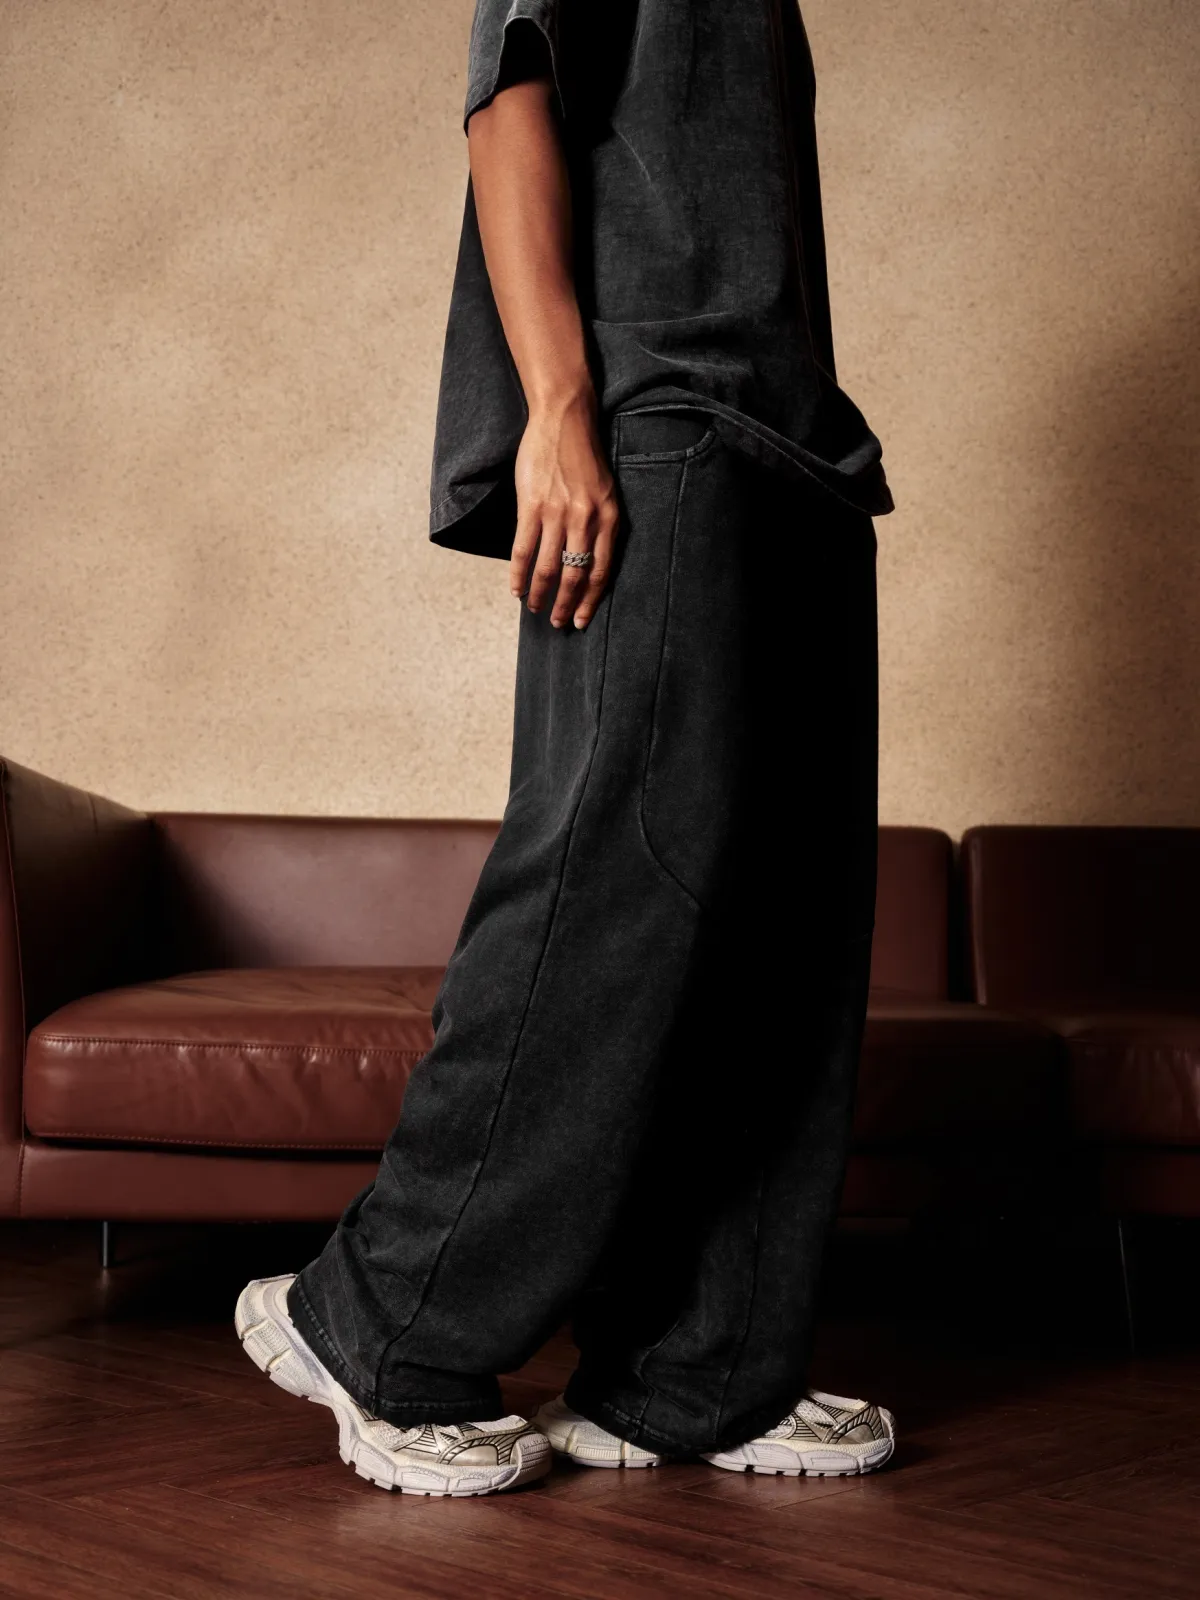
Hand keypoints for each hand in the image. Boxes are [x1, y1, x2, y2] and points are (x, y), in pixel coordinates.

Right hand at [510, 388, 619, 629]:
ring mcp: (558, 513)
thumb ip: (599, 523)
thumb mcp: (605, 491)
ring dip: (539, 594)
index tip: (583, 620)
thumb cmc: (584, 455)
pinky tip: (515, 588)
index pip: (601, 571)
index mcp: (609, 518)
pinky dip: (518, 573)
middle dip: (566, 606)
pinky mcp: (532, 505)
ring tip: (533, 608)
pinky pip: (523, 549)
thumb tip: (587, 559)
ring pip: (549, 568)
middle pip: (576, 576)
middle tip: (558, 623)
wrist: (565, 417)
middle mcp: (587, 519)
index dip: (591, 600)